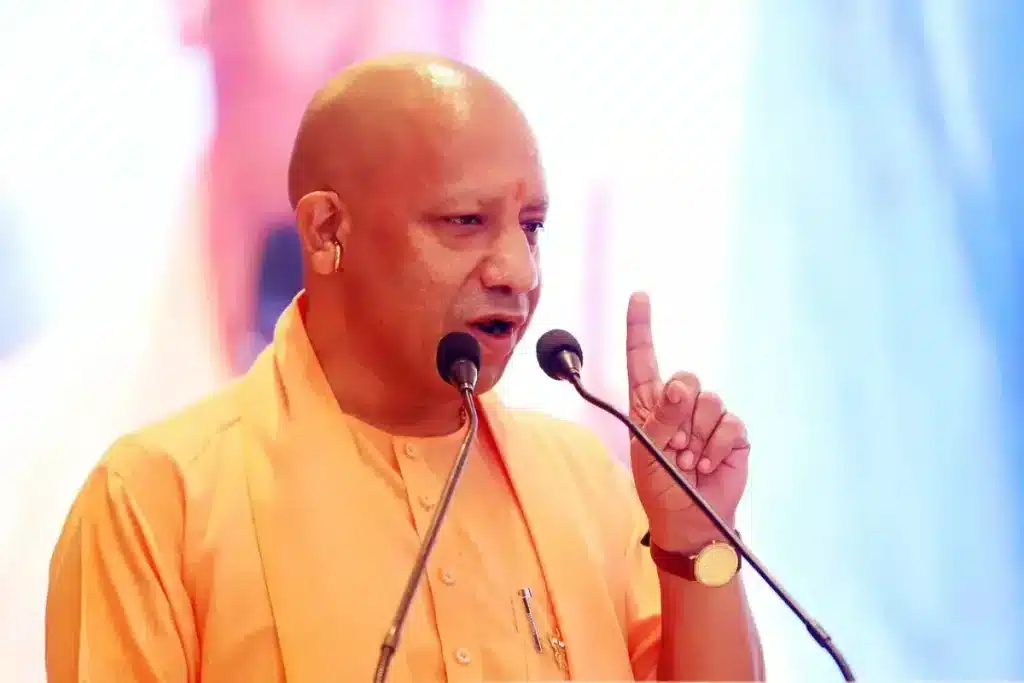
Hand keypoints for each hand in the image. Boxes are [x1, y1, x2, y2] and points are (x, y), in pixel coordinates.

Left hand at [625, 292, 749, 551]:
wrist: (691, 520)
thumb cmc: (660, 487)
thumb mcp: (647, 453)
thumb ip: (659, 419)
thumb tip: (678, 386)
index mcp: (648, 405)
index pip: (643, 358)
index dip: (640, 327)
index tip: (639, 296)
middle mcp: (678, 405)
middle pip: (685, 378)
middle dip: (678, 412)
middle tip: (672, 447)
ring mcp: (707, 418)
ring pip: (709, 400)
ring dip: (697, 436)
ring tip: (688, 461)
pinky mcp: (733, 433)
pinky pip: (729, 423)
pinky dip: (716, 447)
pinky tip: (707, 465)